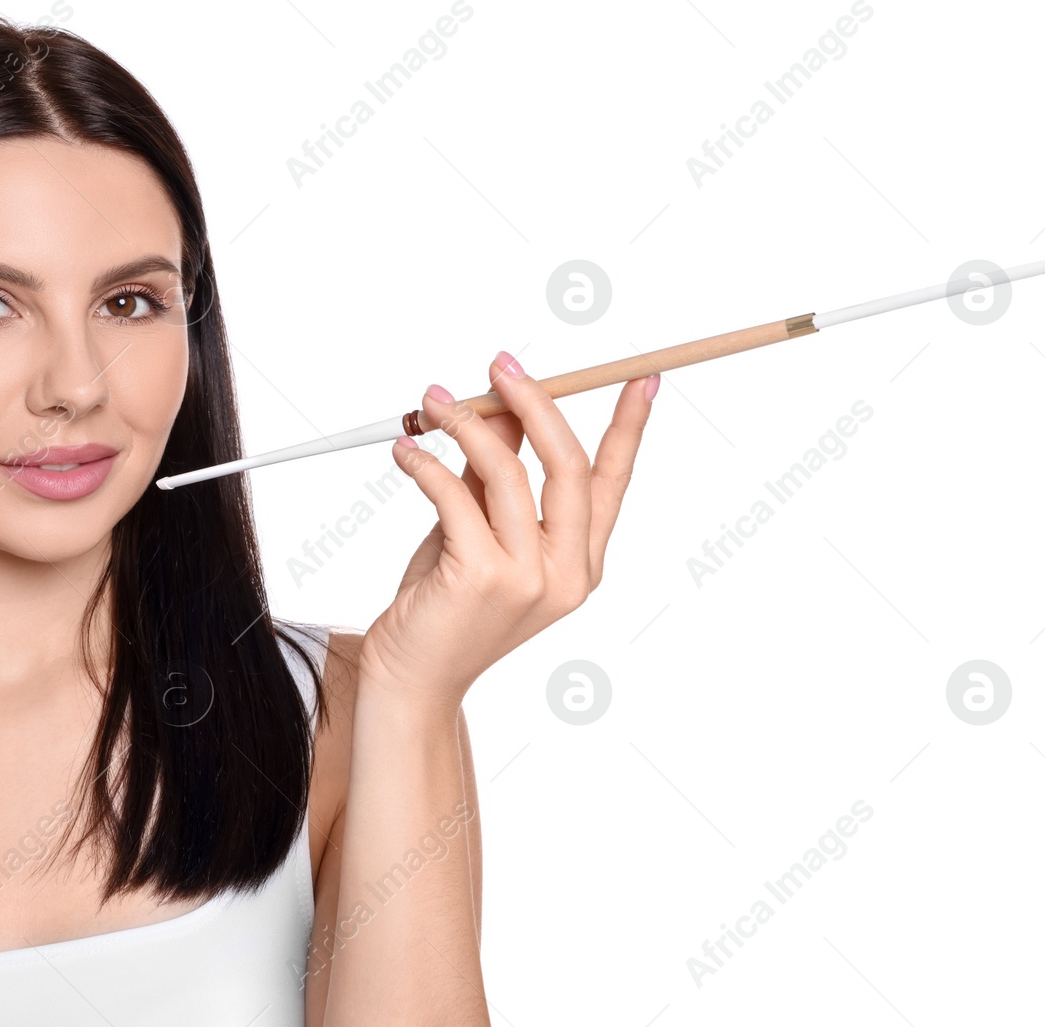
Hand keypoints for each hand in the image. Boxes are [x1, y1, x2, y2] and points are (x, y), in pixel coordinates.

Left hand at [359, 350, 659, 711]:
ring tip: (434, 403)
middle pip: (568, 464)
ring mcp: (528, 579)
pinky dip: (425, 463)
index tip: (639, 379)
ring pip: (506, 471)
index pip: (612, 481)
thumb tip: (504, 405)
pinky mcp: (480, 577)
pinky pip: (454, 495)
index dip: (629, 427)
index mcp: (579, 563)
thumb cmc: (445, 606)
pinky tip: (405, 453)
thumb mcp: (480, 530)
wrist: (412, 678)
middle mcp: (565, 573)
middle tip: (501, 365)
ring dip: (466, 425)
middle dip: (536, 402)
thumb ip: (498, 475)